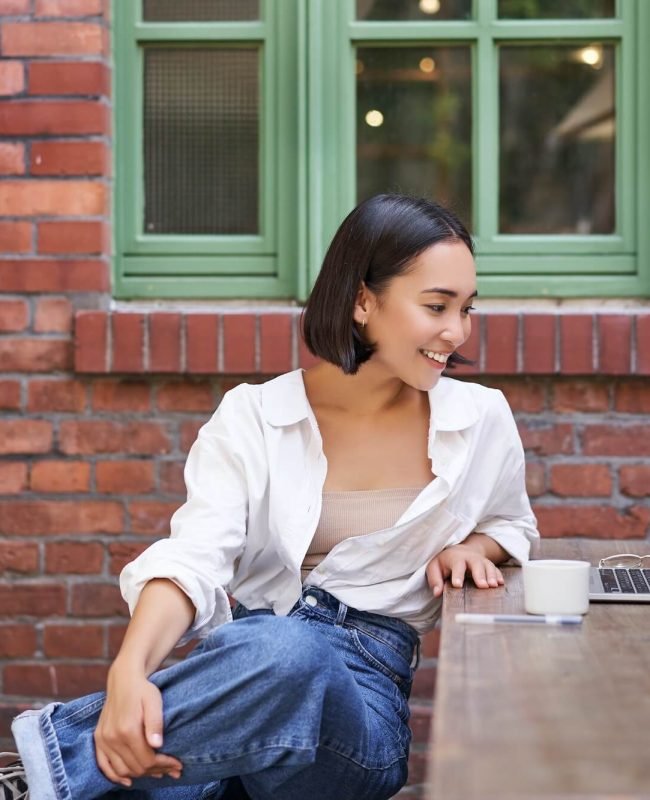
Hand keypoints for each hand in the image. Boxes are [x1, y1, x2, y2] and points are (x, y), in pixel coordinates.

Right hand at [94, 662, 182, 786]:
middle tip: (172, 770)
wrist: (123, 679)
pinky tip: (128, 780)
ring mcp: (103, 740)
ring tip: (157, 773)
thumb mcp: (154, 701)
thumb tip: (157, 745)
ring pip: (121, 770)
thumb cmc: (143, 689)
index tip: (177, 765)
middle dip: (156, 771)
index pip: (147, 759)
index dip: (164, 765)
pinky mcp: (98, 739)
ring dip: (140, 775)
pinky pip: (103, 766)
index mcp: (127, 730)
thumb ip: (155, 723)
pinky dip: (115, 777)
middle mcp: (112, 738)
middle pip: (136, 767)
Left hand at [426, 544, 504, 597]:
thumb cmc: (445, 562)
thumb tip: (437, 593)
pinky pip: (495, 569)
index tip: (458, 585)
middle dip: (479, 574)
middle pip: (476, 564)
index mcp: (455, 558)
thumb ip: (435, 580)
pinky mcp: (488, 565)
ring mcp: (480, 560)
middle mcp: (469, 558)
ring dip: (491, 575)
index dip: (457, 574)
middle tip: (482, 586)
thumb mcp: (435, 568)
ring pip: (488, 566)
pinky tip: (501, 583)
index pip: (456, 565)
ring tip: (493, 586)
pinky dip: (499, 575)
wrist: (460, 551)